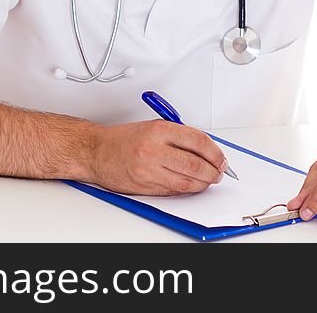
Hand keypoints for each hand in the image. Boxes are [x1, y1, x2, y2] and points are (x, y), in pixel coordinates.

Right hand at [87, 120, 227, 195]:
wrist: (96, 151)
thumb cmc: (124, 139)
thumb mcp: (154, 126)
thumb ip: (179, 136)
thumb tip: (205, 149)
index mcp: (159, 130)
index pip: (198, 141)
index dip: (215, 152)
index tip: (220, 158)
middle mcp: (153, 150)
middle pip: (196, 164)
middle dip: (213, 170)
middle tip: (219, 171)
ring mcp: (148, 170)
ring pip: (187, 182)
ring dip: (203, 183)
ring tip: (208, 179)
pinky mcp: (144, 186)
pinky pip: (173, 191)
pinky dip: (187, 189)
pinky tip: (191, 185)